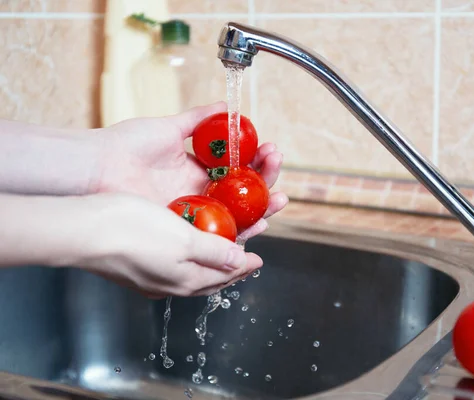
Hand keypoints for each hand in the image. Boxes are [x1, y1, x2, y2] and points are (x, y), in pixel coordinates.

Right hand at [77, 193, 261, 297]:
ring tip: (219, 253)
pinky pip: (172, 267)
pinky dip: (188, 260)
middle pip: (210, 279)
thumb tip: (238, 262)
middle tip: (245, 258)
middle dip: (230, 268)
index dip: (245, 266)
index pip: (226, 275)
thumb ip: (214, 252)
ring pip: (190, 274)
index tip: (258, 259)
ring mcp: (151, 278)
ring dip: (209, 264)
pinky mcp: (136, 267)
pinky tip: (184, 250)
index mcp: (187, 280)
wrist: (83, 232)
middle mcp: (170, 285)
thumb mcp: (184, 239)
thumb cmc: (133, 232)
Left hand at [96, 102, 287, 238]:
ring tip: (280, 196)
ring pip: (239, 215)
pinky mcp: (186, 229)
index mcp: (199, 170)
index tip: (271, 148)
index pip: (239, 167)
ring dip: (264, 206)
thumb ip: (200, 119)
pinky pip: (220, 235)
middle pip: (245, 192)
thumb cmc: (126, 146)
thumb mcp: (170, 127)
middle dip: (267, 180)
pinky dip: (244, 230)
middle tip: (277, 164)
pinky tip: (260, 220)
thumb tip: (227, 106)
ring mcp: (196, 212)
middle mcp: (202, 193)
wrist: (98, 167)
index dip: (258, 160)